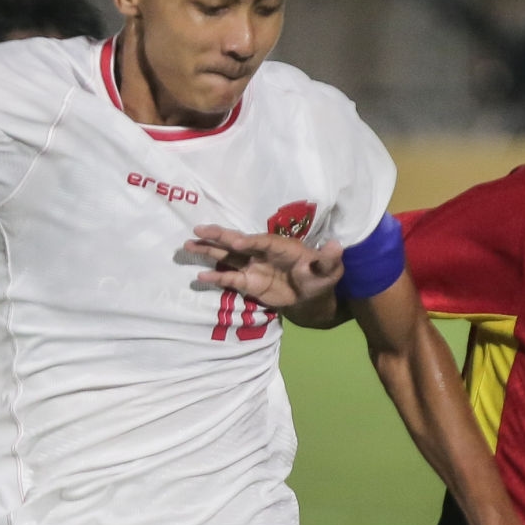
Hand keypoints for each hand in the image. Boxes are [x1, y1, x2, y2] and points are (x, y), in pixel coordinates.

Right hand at [183, 225, 342, 312]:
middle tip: (198, 229)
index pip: (261, 242)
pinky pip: (230, 279)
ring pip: (228, 256)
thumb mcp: (330, 270)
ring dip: (209, 251)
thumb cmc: (321, 278)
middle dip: (219, 236)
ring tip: (188, 245)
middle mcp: (262, 253)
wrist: (313, 295)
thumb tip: (336, 246)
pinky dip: (216, 278)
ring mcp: (253, 267)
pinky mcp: (248, 283)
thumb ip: (329, 259)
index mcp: (281, 247)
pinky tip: (200, 277)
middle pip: (238, 242)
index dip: (248, 241)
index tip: (235, 240)